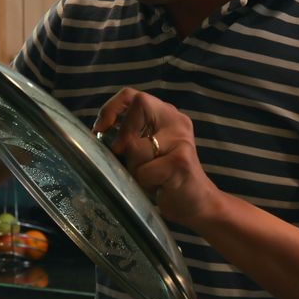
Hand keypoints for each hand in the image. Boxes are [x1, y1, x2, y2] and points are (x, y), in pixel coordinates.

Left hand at [92, 88, 221, 226]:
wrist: (199, 203)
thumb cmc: (166, 179)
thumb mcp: (147, 150)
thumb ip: (131, 136)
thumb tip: (99, 132)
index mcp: (167, 115)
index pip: (133, 95)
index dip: (111, 108)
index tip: (100, 129)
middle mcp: (177, 121)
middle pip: (139, 107)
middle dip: (124, 135)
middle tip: (125, 156)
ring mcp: (181, 140)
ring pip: (136, 145)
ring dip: (135, 169)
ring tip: (151, 178)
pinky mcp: (180, 162)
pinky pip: (144, 171)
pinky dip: (144, 184)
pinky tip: (159, 187)